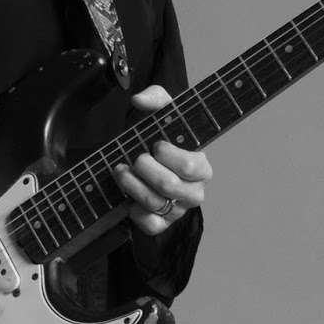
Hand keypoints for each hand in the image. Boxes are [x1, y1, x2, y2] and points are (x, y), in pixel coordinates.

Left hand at [114, 84, 213, 236]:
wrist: (147, 161)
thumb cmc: (160, 137)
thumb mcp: (162, 113)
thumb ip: (155, 98)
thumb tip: (139, 100)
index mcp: (202, 167)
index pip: (190, 166)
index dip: (167, 155)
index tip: (156, 144)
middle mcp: (195, 192)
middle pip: (168, 185)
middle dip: (144, 168)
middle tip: (136, 158)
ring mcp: (178, 210)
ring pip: (154, 203)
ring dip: (131, 184)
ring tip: (121, 170)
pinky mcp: (162, 224)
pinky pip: (150, 225)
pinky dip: (135, 211)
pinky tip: (129, 198)